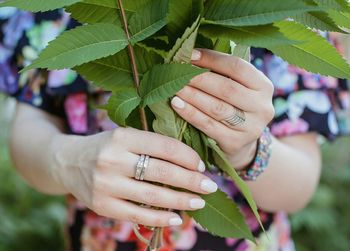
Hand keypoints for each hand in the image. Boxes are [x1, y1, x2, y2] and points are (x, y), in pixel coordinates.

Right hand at [50, 127, 217, 226]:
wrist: (67, 163)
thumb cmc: (106, 148)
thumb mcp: (124, 136)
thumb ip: (151, 145)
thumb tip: (191, 163)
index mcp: (122, 136)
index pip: (165, 146)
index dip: (188, 156)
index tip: (201, 165)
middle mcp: (112, 159)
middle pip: (162, 172)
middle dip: (191, 181)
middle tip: (210, 186)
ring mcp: (105, 184)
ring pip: (153, 196)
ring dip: (181, 201)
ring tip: (199, 202)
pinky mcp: (101, 205)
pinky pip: (137, 215)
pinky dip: (161, 218)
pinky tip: (178, 217)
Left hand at [171, 49, 274, 168]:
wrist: (242, 144)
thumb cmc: (234, 107)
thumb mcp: (237, 87)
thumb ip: (222, 73)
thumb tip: (191, 55)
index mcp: (264, 86)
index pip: (238, 67)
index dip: (212, 59)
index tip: (191, 55)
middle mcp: (262, 107)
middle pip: (227, 88)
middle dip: (199, 78)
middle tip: (178, 72)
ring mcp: (251, 127)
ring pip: (217, 108)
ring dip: (192, 95)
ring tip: (174, 87)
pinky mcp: (235, 143)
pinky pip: (208, 125)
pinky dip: (190, 113)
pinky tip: (176, 104)